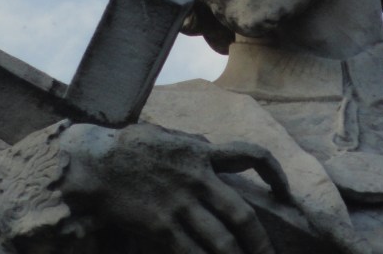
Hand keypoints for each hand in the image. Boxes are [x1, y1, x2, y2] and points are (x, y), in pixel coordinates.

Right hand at [60, 122, 289, 252]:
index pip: (251, 156)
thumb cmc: (133, 147)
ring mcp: (180, 204)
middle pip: (242, 215)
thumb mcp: (172, 138)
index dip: (276, 173)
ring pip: (221, 242)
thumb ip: (196, 148)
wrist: (97, 162)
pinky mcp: (161, 226)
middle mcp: (198, 179)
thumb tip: (214, 151)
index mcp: (203, 153)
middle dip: (259, 243)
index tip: (285, 192)